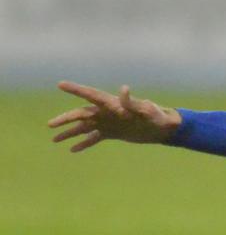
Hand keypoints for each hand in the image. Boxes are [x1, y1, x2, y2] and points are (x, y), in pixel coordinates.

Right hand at [48, 81, 180, 152]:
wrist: (166, 128)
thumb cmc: (160, 117)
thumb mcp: (149, 111)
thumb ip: (137, 103)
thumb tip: (124, 90)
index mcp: (114, 104)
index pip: (91, 95)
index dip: (76, 90)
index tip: (60, 84)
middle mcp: (108, 112)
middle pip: (82, 114)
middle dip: (66, 119)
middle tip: (49, 125)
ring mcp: (109, 122)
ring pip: (85, 127)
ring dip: (70, 133)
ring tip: (54, 140)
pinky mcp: (113, 133)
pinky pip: (95, 138)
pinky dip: (84, 143)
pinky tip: (72, 150)